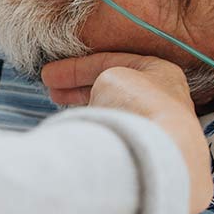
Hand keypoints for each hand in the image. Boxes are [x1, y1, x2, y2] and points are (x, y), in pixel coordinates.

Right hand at [42, 52, 212, 213]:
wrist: (156, 151)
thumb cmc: (138, 105)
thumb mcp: (111, 76)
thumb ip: (100, 81)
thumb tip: (95, 98)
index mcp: (160, 71)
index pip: (111, 63)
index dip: (77, 67)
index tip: (50, 74)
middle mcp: (162, 97)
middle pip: (111, 86)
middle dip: (78, 87)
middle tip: (52, 89)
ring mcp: (155, 125)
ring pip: (112, 110)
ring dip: (86, 108)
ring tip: (59, 107)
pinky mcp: (146, 148)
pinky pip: (117, 131)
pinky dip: (98, 126)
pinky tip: (81, 125)